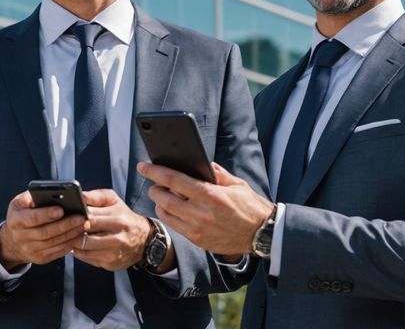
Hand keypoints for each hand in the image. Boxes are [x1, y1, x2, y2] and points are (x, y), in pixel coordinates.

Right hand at [0, 190, 86, 270]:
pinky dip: (70, 243)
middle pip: (46, 232)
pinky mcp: (40, 258)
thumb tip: (55, 194)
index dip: (47, 214)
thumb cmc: (22, 214)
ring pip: (54, 242)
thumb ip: (35, 197)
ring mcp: (30, 249)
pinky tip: (79, 235)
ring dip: (71, 234)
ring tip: (84, 224)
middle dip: (66, 224)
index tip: (61, 210)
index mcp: (15, 220)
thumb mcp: (21, 202)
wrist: (13, 240)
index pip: (32, 218)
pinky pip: (58, 251)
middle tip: (81, 217)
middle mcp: (20, 237)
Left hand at [72, 189, 161, 271]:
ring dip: (75, 243)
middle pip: (84, 237)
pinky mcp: (110, 263)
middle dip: (73, 233)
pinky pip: (87, 259)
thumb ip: (97, 196)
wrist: (144, 240)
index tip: (70, 217)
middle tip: (68, 228)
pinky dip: (81, 252)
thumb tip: (81, 196)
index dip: (76, 218)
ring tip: (73, 236)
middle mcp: (117, 237)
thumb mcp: (114, 201)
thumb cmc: (125, 218)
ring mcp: (113, 253)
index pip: (89, 219)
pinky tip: (82, 245)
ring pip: (84, 249)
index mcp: (117, 219)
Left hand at [138, 162, 272, 256]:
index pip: (174, 180)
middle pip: (164, 199)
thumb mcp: (237, 184)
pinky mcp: (198, 240)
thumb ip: (217, 173)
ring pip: (166, 214)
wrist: (261, 234)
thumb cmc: (250, 207)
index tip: (144, 166)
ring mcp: (198, 229)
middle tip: (153, 182)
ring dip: (159, 203)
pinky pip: (175, 227)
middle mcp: (202, 214)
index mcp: (211, 196)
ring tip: (161, 196)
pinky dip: (169, 216)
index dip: (155, 172)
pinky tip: (171, 210)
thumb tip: (201, 164)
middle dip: (154, 188)